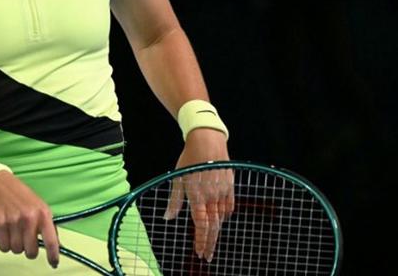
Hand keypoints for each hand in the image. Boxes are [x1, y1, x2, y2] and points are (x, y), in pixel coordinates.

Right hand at [0, 171, 59, 268]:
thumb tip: (56, 245)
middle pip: (31, 251)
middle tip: (24, 239)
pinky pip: (4, 247)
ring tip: (12, 230)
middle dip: (27, 249)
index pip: (51, 241)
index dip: (53, 255)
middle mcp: (29, 218)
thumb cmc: (18, 195)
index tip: (53, 262)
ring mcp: (14, 221)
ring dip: (14, 244)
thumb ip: (46, 225)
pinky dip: (3, 242)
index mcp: (43, 213)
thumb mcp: (38, 205)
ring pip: (16, 250)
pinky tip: (4, 231)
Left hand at [163, 129, 231, 261]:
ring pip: (221, 218)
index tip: (200, 253)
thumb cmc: (189, 159)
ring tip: (210, 241)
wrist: (207, 140)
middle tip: (207, 256)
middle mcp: (212, 197)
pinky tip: (219, 220)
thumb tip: (167, 218)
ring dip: (216, 231)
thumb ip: (175, 200)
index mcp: (197, 196)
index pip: (201, 225)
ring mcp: (223, 192)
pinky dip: (223, 216)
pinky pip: (228, 207)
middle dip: (210, 243)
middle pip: (213, 226)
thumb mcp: (178, 178)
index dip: (201, 241)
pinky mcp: (230, 186)